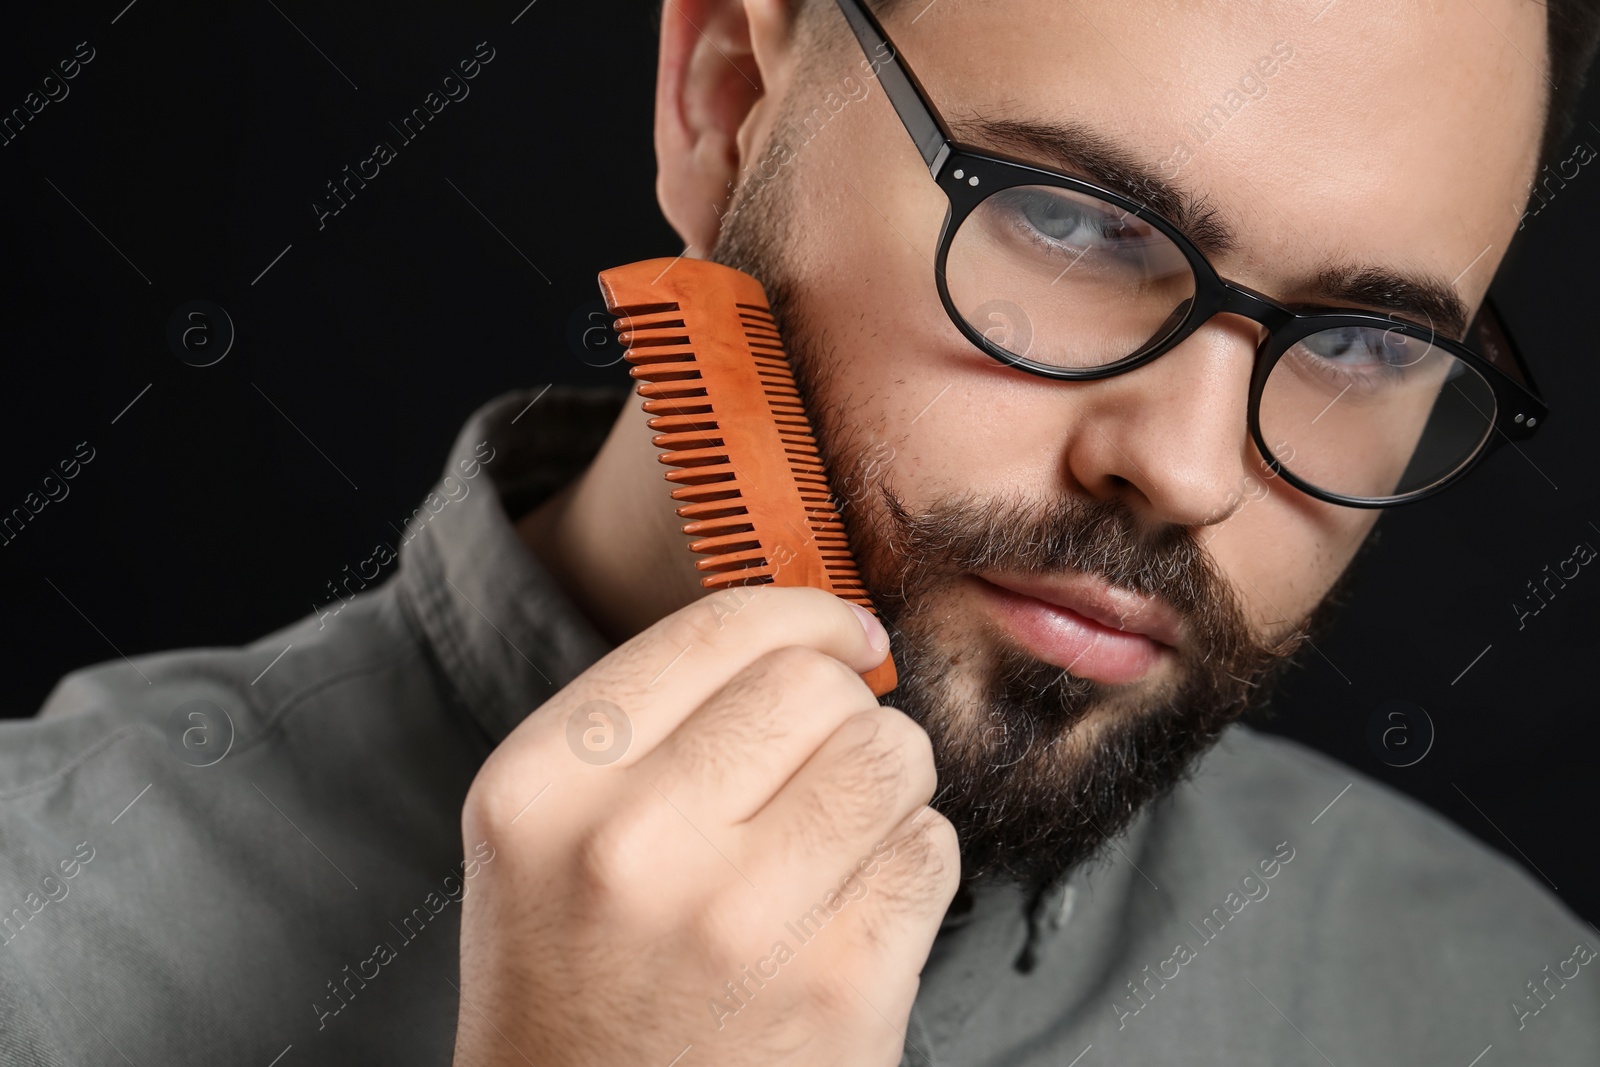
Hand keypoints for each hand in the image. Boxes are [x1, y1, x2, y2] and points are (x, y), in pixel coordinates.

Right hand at [452, 586, 958, 1065]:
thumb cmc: (579, 982)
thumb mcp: (548, 834)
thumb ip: (649, 724)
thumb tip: (815, 634)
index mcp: (544, 786)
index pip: (716, 632)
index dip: (803, 613)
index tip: (841, 630)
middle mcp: (629, 845)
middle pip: (814, 684)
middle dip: (846, 707)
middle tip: (829, 759)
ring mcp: (737, 921)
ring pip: (891, 752)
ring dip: (890, 778)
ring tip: (846, 829)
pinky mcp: (836, 987)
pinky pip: (930, 849)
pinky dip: (911, 861)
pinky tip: (855, 902)